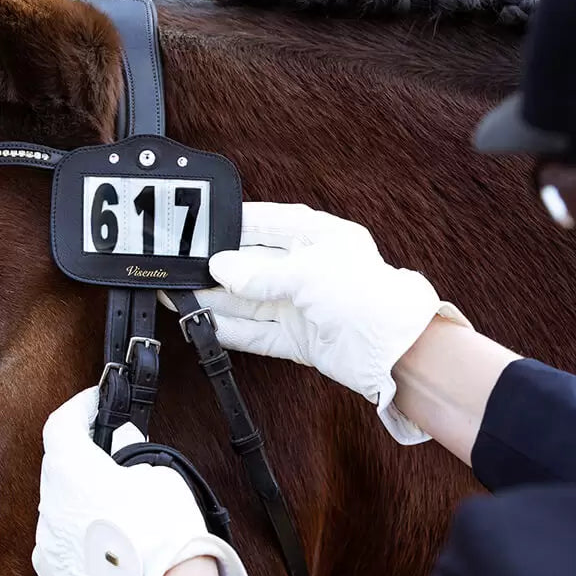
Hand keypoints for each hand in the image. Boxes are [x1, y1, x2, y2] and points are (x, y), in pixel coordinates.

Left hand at [31, 387, 249, 575]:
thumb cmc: (164, 526)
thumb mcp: (153, 465)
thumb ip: (126, 447)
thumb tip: (120, 440)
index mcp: (70, 470)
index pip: (61, 423)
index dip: (79, 407)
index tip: (95, 402)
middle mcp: (50, 503)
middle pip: (57, 462)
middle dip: (80, 449)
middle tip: (109, 443)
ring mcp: (50, 540)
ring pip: (55, 501)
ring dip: (75, 490)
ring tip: (108, 491)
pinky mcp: (59, 569)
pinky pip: (55, 539)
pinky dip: (70, 529)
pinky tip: (91, 528)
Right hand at [188, 203, 469, 444]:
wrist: (396, 352)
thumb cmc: (366, 299)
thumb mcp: (309, 275)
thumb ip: (260, 274)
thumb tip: (221, 268)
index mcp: (319, 238)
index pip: (268, 223)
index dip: (235, 224)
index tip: (202, 226)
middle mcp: (308, 269)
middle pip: (252, 265)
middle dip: (218, 267)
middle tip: (183, 267)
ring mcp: (301, 305)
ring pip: (248, 299)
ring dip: (215, 299)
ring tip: (180, 296)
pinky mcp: (297, 337)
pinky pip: (254, 331)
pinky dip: (228, 329)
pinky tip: (202, 323)